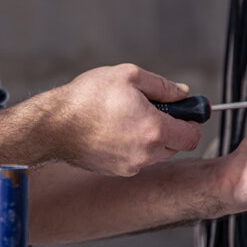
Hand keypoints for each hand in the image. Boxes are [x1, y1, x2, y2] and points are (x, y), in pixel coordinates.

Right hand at [45, 64, 201, 176]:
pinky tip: (114, 128)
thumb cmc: (87, 98)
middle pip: (176, 145)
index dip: (193, 121)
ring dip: (152, 137)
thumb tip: (182, 93)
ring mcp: (130, 165)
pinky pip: (136, 158)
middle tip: (153, 108)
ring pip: (156, 153)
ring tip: (128, 116)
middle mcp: (146, 153)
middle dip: (171, 127)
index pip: (192, 135)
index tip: (185, 111)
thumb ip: (161, 85)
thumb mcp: (128, 75)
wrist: (53, 125)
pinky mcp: (115, 170)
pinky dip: (133, 145)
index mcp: (154, 129)